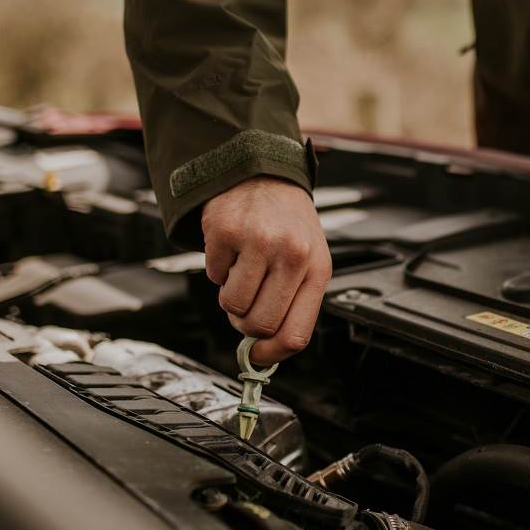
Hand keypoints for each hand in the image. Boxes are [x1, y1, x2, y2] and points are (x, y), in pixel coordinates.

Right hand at [201, 177, 331, 364]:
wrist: (264, 174)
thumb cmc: (287, 224)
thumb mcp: (307, 260)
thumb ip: (291, 303)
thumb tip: (262, 351)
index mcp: (317, 269)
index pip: (296, 334)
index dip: (271, 354)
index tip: (257, 356)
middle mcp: (292, 255)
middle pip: (259, 325)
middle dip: (246, 323)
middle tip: (248, 301)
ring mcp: (258, 242)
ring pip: (232, 305)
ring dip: (230, 295)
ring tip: (243, 269)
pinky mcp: (226, 231)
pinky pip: (212, 276)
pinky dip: (218, 268)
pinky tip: (234, 247)